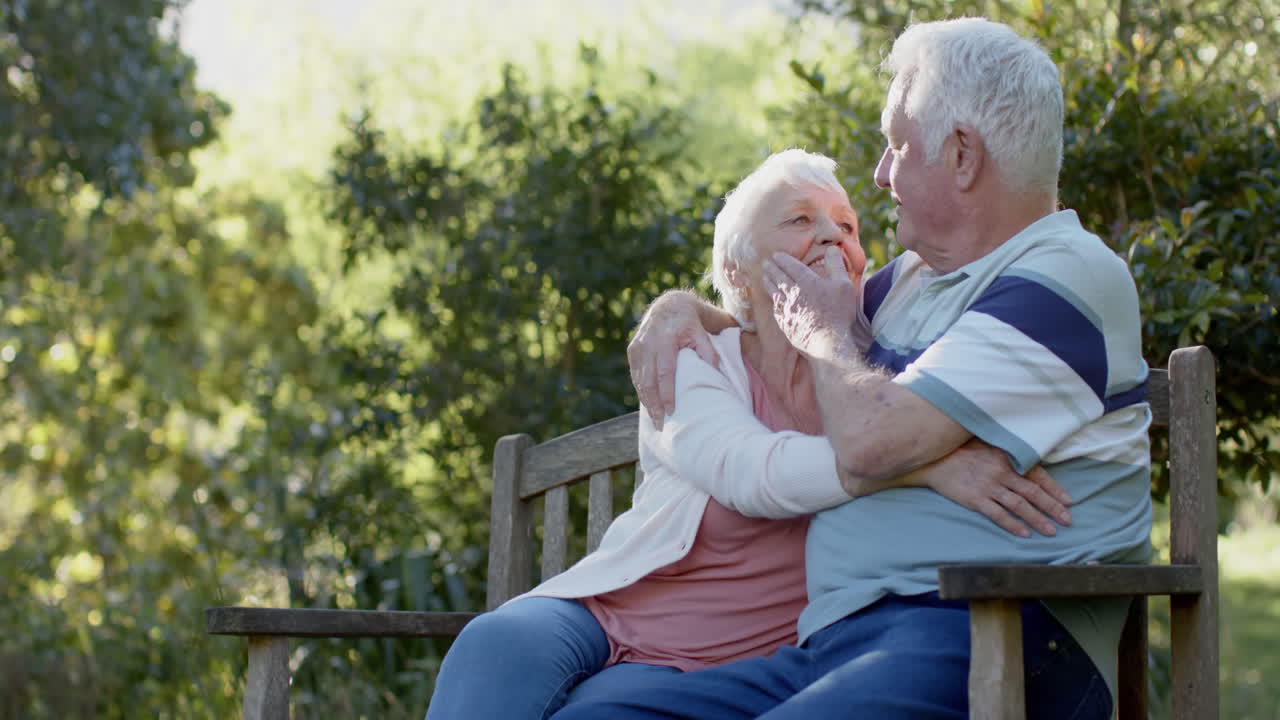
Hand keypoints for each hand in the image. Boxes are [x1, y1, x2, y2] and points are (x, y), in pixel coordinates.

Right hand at [627, 291, 719, 428]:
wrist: (669, 306)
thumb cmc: (689, 324)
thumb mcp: (702, 334)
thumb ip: (709, 353)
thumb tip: (717, 375)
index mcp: (666, 340)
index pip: (665, 372)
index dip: (667, 393)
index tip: (671, 411)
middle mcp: (649, 343)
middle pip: (649, 381)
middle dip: (654, 405)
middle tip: (661, 425)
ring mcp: (638, 347)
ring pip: (640, 380)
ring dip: (647, 401)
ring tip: (655, 420)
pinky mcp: (632, 350)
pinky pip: (636, 375)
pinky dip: (642, 391)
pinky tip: (649, 404)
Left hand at [763, 246, 866, 360]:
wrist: (828, 342)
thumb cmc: (839, 313)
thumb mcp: (844, 284)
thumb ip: (836, 264)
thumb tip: (832, 249)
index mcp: (806, 281)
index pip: (790, 266)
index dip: (782, 259)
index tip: (776, 255)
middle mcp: (793, 294)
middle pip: (778, 277)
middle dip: (771, 268)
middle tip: (765, 263)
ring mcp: (787, 310)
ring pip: (774, 292)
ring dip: (768, 283)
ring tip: (764, 277)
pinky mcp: (786, 324)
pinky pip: (776, 309)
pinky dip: (774, 301)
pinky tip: (774, 301)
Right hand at [916, 439, 1072, 537]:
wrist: (933, 459)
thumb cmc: (961, 451)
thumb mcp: (987, 445)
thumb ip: (1007, 454)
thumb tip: (1030, 463)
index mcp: (1006, 457)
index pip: (1036, 474)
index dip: (1054, 489)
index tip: (1068, 501)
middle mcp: (1000, 472)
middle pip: (1032, 492)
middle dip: (1052, 507)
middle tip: (1067, 520)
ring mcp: (987, 486)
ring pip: (1019, 505)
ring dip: (1037, 519)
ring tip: (1051, 531)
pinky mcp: (974, 499)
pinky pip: (997, 514)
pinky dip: (1012, 524)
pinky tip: (1024, 533)